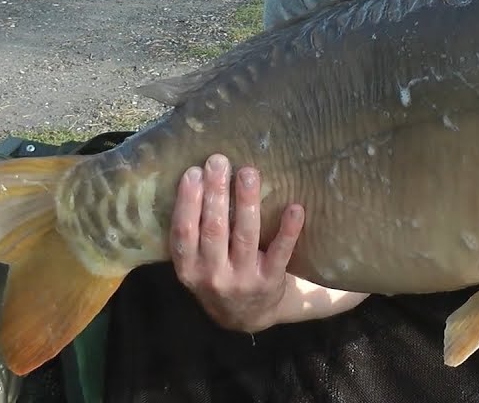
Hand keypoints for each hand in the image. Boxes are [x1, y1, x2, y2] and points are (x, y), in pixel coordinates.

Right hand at [169, 153, 304, 331]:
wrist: (246, 317)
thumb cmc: (217, 275)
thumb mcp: (195, 265)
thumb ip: (192, 233)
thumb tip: (197, 176)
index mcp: (189, 268)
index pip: (183, 232)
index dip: (187, 202)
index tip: (193, 172)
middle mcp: (213, 276)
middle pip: (213, 229)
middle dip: (215, 193)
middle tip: (219, 161)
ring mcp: (243, 279)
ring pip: (245, 236)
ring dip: (247, 202)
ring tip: (248, 173)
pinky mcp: (270, 281)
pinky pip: (280, 253)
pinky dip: (288, 230)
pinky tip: (295, 208)